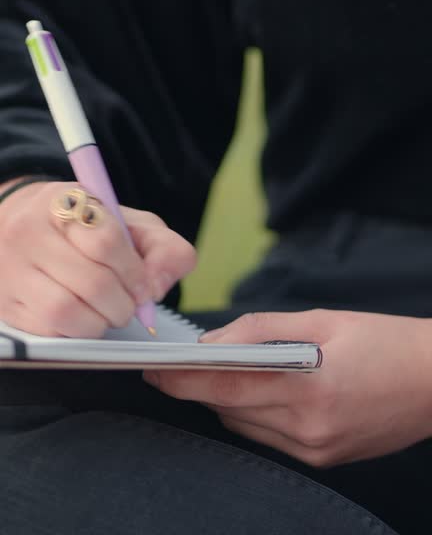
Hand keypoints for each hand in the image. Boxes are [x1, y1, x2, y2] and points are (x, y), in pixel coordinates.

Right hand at [0, 180, 195, 336]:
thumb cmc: (87, 228)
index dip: (134, 272)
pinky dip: (75, 331)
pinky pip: (47, 330)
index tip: (143, 285)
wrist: (24, 224)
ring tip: (107, 313)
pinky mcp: (5, 303)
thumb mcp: (130, 223)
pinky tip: (82, 316)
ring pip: (66, 311)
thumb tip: (155, 287)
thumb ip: (162, 247)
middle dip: (123, 304)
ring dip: (100, 322)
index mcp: (64, 203)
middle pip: (92, 282)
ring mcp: (12, 269)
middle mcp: (28, 232)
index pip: (106, 242)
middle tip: (129, 304)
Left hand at [142, 309, 431, 466]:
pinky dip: (251, 415)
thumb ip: (263, 330)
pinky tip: (254, 393)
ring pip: (244, 427)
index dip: (182, 380)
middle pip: (228, 410)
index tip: (152, 370)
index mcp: (308, 388)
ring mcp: (315, 450)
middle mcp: (307, 429)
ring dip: (224, 401)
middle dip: (194, 389)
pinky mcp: (323, 460)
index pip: (225, 387)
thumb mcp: (323, 320)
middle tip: (169, 368)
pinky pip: (267, 439)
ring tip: (214, 375)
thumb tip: (216, 341)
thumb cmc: (384, 342)